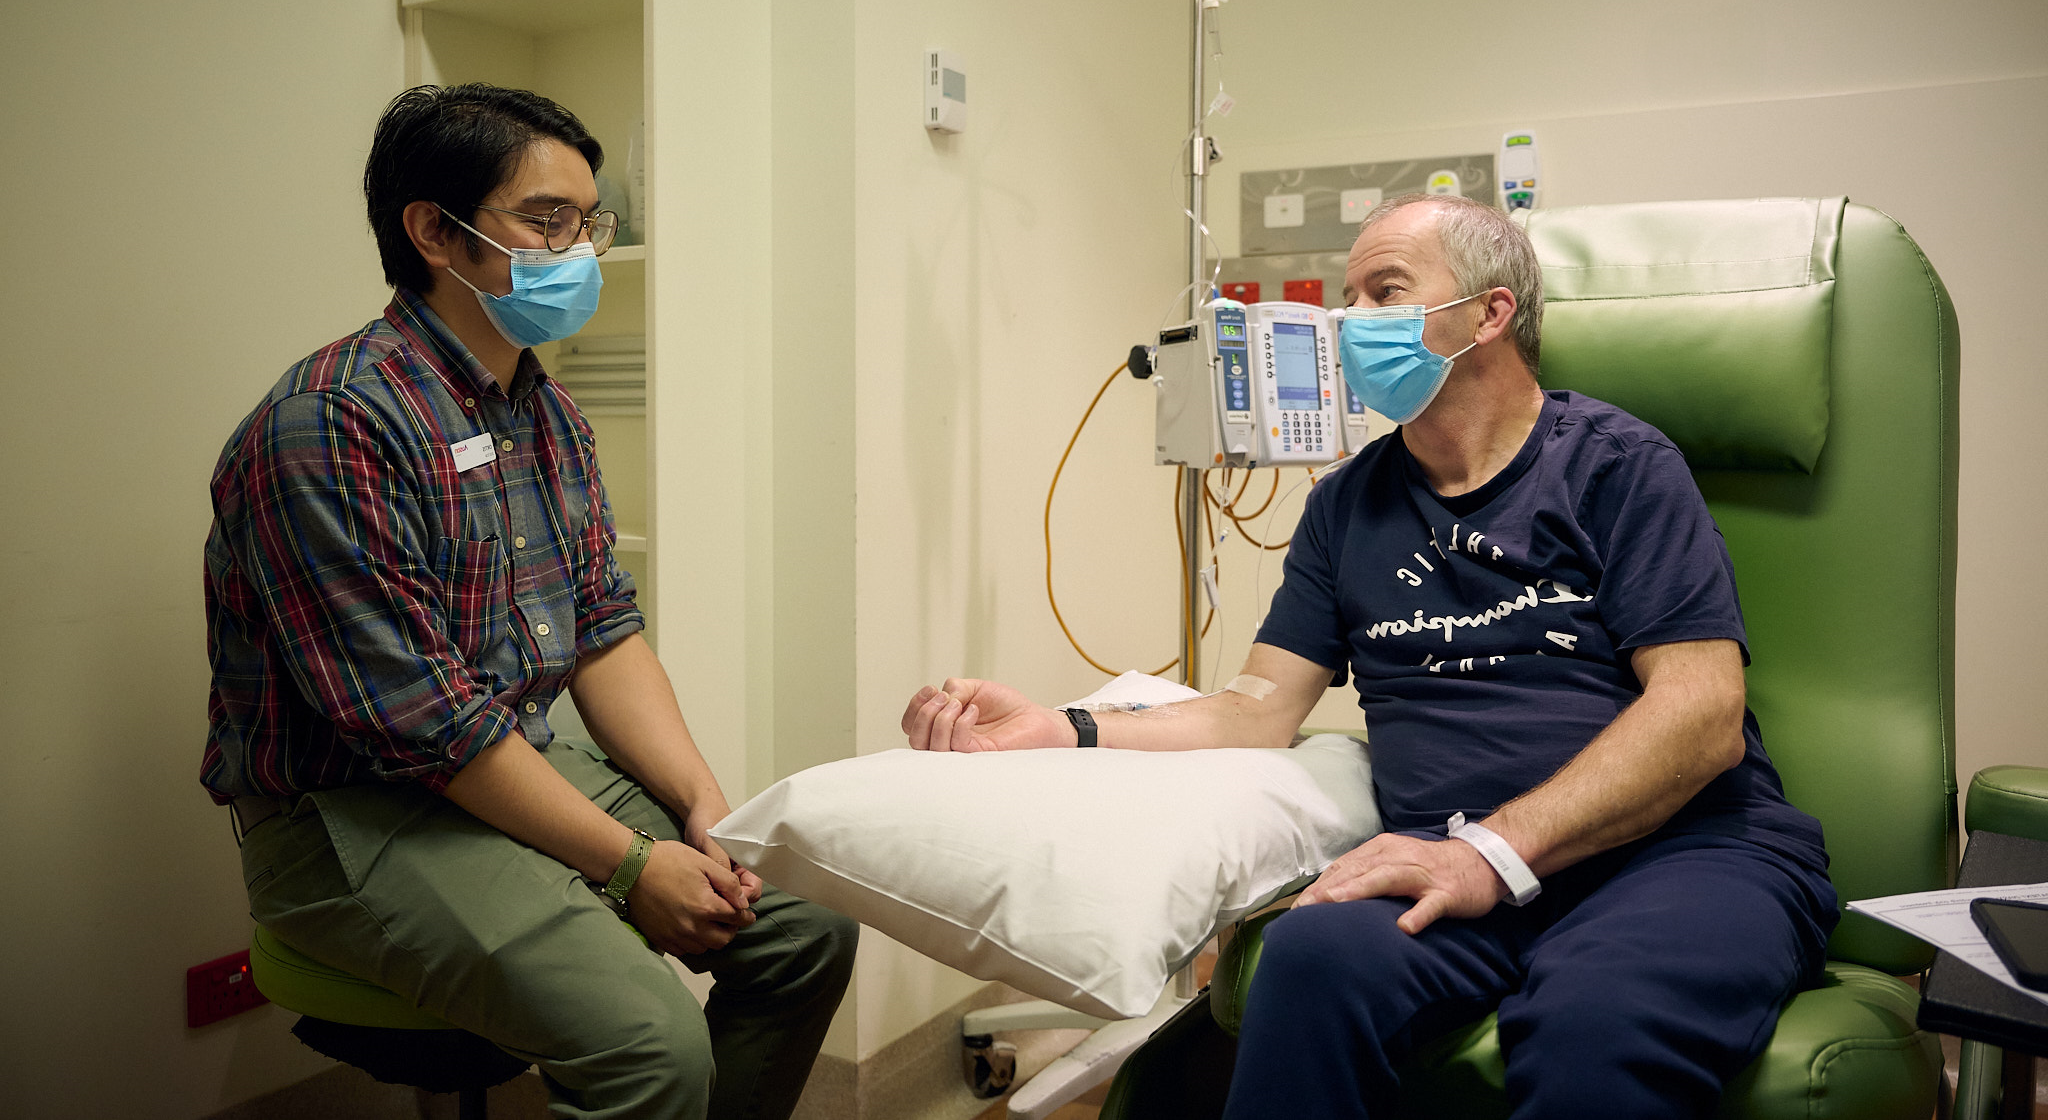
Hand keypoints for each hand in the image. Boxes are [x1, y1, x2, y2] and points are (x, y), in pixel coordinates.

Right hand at [627, 839, 757, 955]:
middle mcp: (691, 927)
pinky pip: (683, 951)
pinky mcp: (660, 939)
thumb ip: (729, 884)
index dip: (746, 916)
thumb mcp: (705, 863)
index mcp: (705, 907)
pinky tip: (691, 928)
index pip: (736, 919)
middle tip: (730, 918)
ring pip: (704, 948)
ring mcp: (674, 935)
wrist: (634, 866)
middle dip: (731, 929)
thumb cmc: (669, 860)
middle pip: (723, 940)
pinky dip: (692, 942)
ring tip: (710, 922)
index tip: (747, 914)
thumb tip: (743, 903)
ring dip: (712, 937)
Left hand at [682, 804, 763, 905]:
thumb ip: (721, 865)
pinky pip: (718, 888)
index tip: (723, 900)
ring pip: (730, 894)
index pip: (753, 889)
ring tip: (703, 894)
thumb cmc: (708, 820)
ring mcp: (729, 871)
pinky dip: (712, 892)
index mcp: (749, 860)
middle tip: (710, 900)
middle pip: (743, 896)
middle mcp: (742, 868)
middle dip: (730, 901)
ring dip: (719, 897)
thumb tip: (728, 892)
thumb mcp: (713, 844)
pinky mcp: (716, 872)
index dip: (740, 898)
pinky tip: (700, 890)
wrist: (696, 809)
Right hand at [900, 678, 1072, 751]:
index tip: (932, 690)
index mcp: (944, 726)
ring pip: (929, 745)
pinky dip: (959, 723)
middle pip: (914, 738)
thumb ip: (954, 688)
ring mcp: (961, 753)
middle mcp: (948, 743)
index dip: (915, 706)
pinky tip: (973, 711)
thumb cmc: (1009, 708)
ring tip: (959, 702)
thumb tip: (942, 696)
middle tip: (944, 697)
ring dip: (939, 717)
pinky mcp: (978, 757)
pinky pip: (956, 744)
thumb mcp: (976, 688)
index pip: (911, 725)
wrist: (1037, 720)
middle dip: (922, 713)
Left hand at [1296, 833, 1507, 934]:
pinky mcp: (1447, 893)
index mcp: (1383, 850)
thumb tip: (1329, 896)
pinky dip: (1418, 914)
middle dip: (1331, 888)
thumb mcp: (1394, 864)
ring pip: (1389, 879)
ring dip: (1362, 889)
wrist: (1481, 862)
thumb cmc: (1429, 868)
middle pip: (1360, 870)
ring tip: (1337, 903)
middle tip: (1306, 907)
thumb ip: (1366, 874)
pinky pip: (1431, 905)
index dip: (1322, 885)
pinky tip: (1406, 927)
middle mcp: (1400, 857)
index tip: (1299, 906)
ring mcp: (1424, 875)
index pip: (1346, 866)